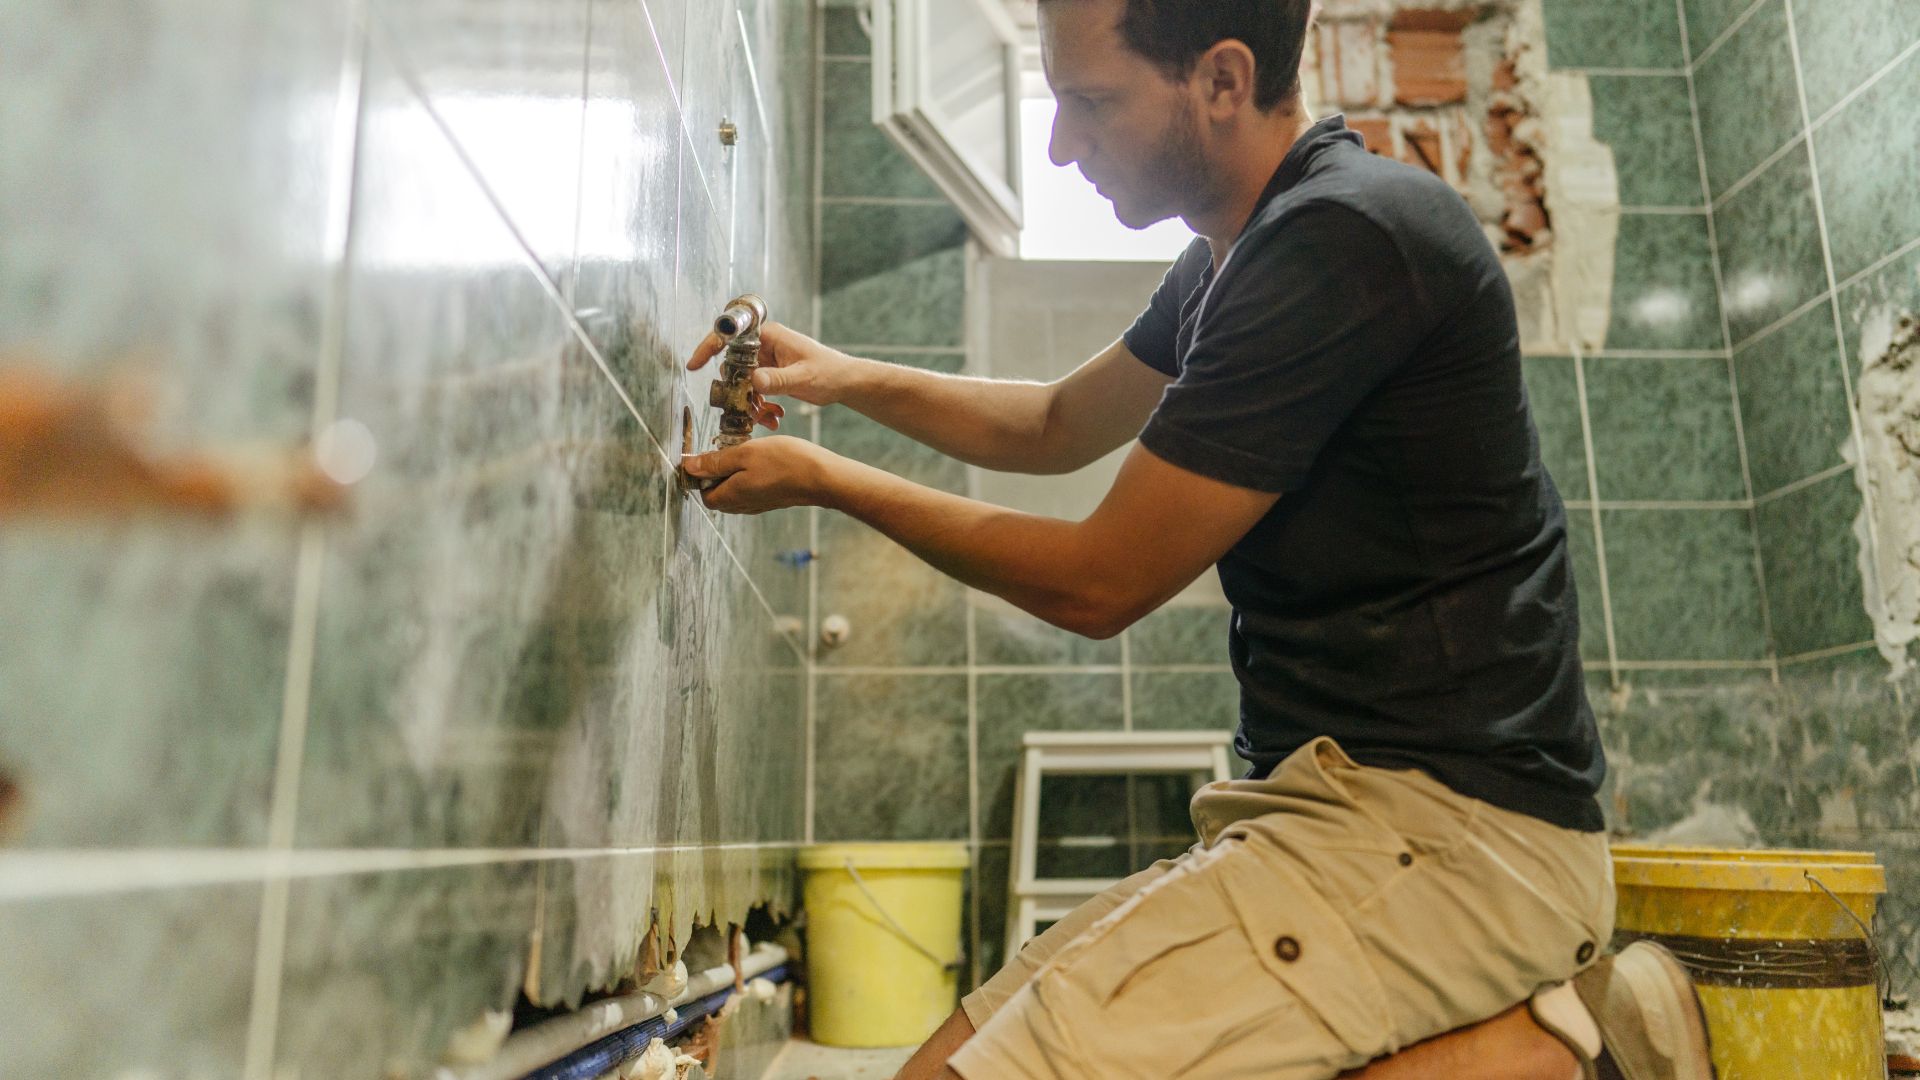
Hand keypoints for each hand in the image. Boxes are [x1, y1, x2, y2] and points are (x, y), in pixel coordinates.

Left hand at [682, 436, 840, 514]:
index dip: (699, 476)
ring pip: (734, 491)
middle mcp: (743, 505)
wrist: (822, 477)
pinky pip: (750, 490)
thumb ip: (715, 462)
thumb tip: (689, 466)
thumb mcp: (745, 454)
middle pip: (717, 494)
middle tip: (726, 450)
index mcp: (731, 496)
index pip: (703, 494)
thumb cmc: (785, 462)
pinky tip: (760, 460)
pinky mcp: (772, 499)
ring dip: (733, 474)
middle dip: (715, 474)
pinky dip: (747, 477)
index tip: (706, 454)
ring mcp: (759, 504)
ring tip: (744, 453)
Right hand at [686, 321, 853, 431]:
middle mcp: (764, 346)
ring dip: (750, 403)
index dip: (709, 347)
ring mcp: (766, 361)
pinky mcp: (769, 376)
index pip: (731, 335)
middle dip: (737, 391)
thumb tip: (754, 380)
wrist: (845, 383)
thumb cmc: (830, 372)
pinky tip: (773, 418)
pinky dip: (759, 407)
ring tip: (767, 417)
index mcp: (769, 336)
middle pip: (733, 366)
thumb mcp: (803, 378)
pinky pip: (753, 392)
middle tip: (746, 408)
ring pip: (742, 383)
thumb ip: (778, 380)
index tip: (695, 364)